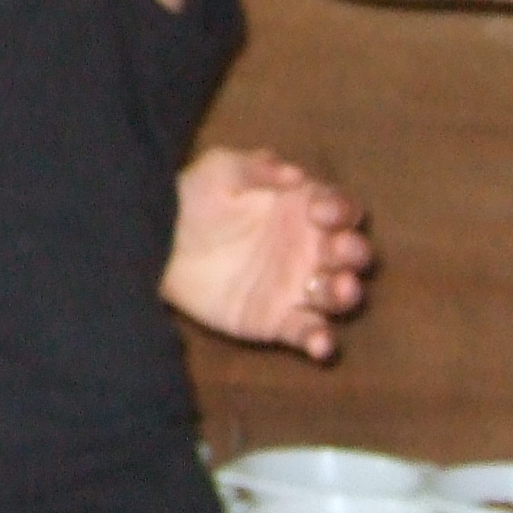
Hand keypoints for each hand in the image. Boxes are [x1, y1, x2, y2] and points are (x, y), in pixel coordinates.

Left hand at [163, 146, 371, 361]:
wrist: (159, 241)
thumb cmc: (195, 196)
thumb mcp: (221, 169)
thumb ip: (256, 167)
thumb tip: (293, 173)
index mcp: (304, 208)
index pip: (340, 208)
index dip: (339, 209)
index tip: (319, 212)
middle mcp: (310, 249)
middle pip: (350, 253)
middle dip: (353, 252)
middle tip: (340, 250)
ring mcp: (297, 286)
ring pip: (337, 295)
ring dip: (345, 294)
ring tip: (338, 289)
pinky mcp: (278, 320)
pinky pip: (308, 333)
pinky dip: (321, 341)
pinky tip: (321, 344)